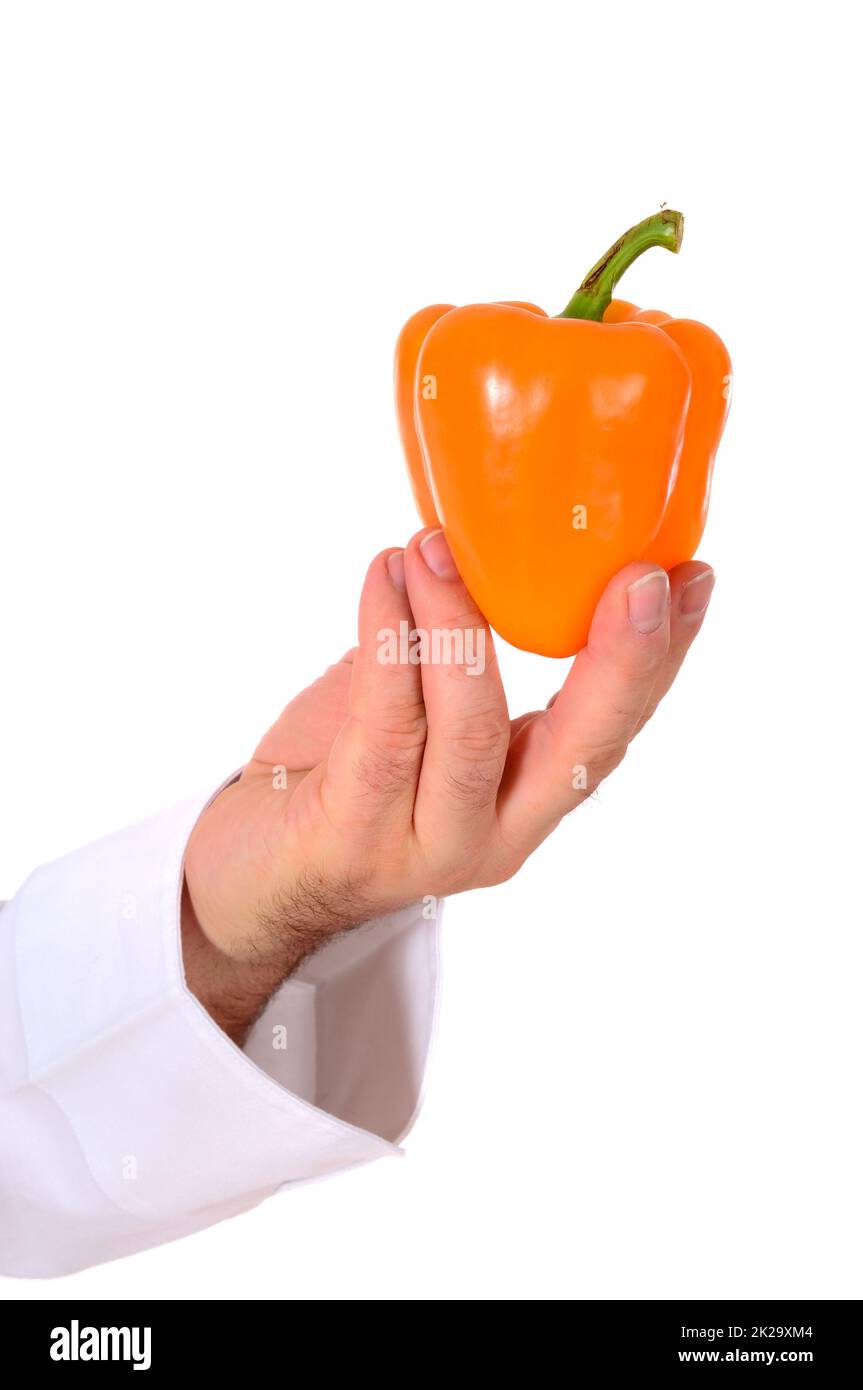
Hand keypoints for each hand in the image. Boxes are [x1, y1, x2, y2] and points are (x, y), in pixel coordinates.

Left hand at [182, 528, 714, 1041]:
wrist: (248, 876)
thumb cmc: (339, 775)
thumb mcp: (420, 716)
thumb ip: (461, 658)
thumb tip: (486, 540)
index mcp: (524, 797)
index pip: (610, 728)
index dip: (657, 658)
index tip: (690, 576)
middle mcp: (494, 831)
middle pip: (582, 747)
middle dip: (619, 659)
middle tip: (638, 575)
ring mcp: (428, 842)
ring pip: (472, 730)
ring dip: (463, 624)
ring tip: (437, 545)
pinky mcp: (356, 835)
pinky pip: (384, 724)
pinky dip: (390, 640)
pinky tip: (385, 577)